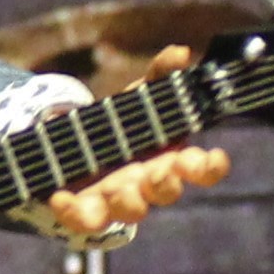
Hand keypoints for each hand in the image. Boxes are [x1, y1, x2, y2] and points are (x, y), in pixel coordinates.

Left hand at [44, 44, 229, 234]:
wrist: (79, 146)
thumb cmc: (122, 125)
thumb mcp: (139, 97)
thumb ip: (160, 75)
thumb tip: (179, 53)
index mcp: (169, 158)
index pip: (201, 170)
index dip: (210, 168)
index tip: (214, 156)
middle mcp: (147, 183)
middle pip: (167, 193)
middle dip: (166, 185)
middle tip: (159, 172)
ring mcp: (117, 199)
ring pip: (131, 212)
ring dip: (128, 203)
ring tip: (117, 189)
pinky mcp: (86, 208)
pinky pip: (83, 220)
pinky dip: (72, 212)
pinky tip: (60, 197)